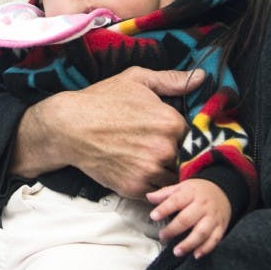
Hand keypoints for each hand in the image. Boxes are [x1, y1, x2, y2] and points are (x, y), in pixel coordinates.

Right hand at [12, 67, 197, 197]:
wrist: (69, 126)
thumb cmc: (102, 100)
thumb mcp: (136, 79)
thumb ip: (172, 80)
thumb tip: (202, 78)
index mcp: (170, 121)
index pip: (190, 134)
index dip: (177, 134)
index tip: (162, 132)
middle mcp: (164, 148)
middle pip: (183, 157)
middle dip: (171, 153)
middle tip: (149, 146)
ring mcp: (149, 170)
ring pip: (172, 177)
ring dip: (163, 171)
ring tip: (142, 159)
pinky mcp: (135, 187)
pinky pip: (155, 191)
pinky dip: (149, 184)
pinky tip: (134, 170)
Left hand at [147, 178, 230, 258]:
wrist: (222, 192)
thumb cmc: (197, 191)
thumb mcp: (182, 187)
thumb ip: (165, 193)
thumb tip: (149, 197)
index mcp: (191, 193)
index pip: (176, 201)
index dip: (164, 209)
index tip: (153, 216)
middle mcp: (202, 206)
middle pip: (187, 219)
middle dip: (173, 229)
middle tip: (162, 236)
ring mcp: (213, 217)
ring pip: (202, 232)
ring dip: (189, 243)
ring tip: (177, 251)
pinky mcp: (220, 227)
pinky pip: (215, 239)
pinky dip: (206, 248)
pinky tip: (196, 255)